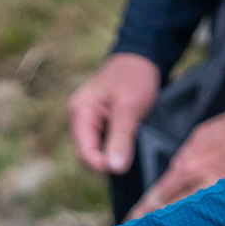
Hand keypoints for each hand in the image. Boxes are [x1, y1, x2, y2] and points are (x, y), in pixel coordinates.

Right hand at [68, 52, 160, 174]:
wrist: (144, 57)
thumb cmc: (134, 76)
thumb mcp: (130, 107)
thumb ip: (121, 137)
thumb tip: (115, 168)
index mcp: (80, 112)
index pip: (84, 151)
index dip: (101, 164)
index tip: (123, 169)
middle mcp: (81, 119)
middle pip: (88, 155)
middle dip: (107, 162)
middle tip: (131, 163)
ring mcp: (90, 123)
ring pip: (97, 152)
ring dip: (113, 156)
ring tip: (133, 155)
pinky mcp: (102, 125)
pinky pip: (105, 145)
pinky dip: (117, 150)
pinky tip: (131, 149)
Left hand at [127, 108, 224, 217]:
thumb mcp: (199, 138)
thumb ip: (182, 160)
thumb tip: (171, 178)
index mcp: (187, 167)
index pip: (157, 196)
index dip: (142, 212)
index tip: (130, 223)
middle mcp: (200, 184)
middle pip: (171, 213)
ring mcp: (219, 194)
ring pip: (191, 217)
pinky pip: (214, 216)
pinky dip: (203, 224)